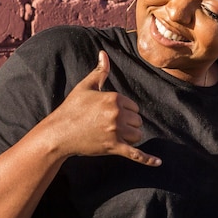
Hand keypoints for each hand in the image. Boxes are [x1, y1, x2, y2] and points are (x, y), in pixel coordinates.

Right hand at [53, 51, 161, 166]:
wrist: (59, 133)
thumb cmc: (71, 108)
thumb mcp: (85, 87)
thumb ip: (99, 71)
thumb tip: (104, 54)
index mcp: (114, 98)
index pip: (134, 106)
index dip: (124, 111)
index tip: (109, 114)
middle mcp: (117, 114)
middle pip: (137, 121)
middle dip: (127, 124)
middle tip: (108, 126)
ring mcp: (116, 132)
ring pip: (137, 135)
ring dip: (130, 137)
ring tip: (114, 136)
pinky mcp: (113, 147)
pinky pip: (135, 154)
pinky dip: (147, 159)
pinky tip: (158, 163)